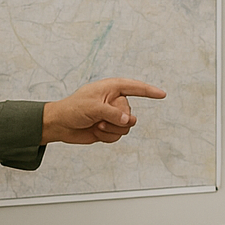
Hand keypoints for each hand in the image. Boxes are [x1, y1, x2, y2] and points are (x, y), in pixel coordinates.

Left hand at [41, 78, 165, 144]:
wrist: (61, 125)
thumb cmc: (73, 109)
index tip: (162, 94)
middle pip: (130, 113)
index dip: (149, 91)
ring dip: (110, 129)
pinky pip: (118, 136)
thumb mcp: (93, 108)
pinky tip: (95, 131)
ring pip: (126, 127)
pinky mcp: (109, 128)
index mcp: (111, 88)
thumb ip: (113, 113)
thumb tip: (129, 120)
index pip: (135, 88)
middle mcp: (115, 101)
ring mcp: (113, 115)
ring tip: (96, 124)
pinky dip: (107, 136)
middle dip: (116, 120)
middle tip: (100, 119)